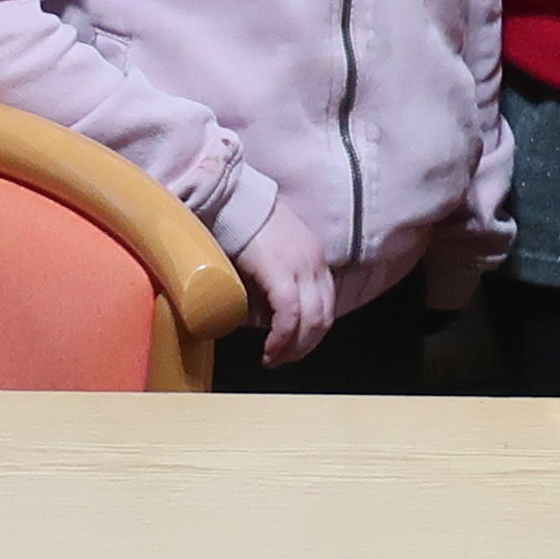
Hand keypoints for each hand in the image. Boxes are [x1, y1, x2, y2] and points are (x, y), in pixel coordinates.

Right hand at [241, 206, 337, 366]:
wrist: (232, 198)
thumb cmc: (243, 224)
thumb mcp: (271, 254)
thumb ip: (276, 278)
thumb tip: (264, 312)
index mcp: (315, 258)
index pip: (327, 304)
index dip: (313, 333)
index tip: (293, 347)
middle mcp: (315, 263)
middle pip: (324, 317)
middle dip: (305, 346)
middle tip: (283, 360)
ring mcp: (302, 267)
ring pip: (312, 321)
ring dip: (294, 348)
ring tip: (274, 359)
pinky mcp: (281, 272)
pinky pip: (290, 315)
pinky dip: (282, 338)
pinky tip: (269, 349)